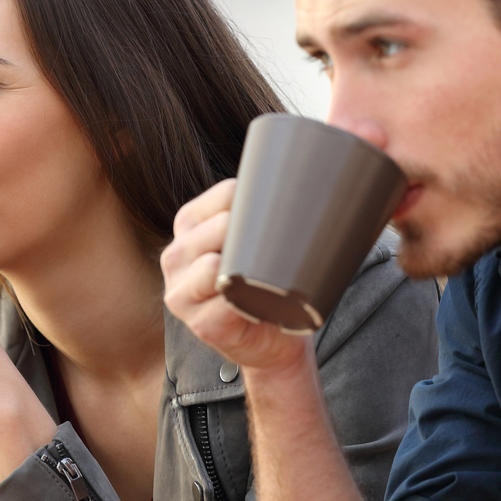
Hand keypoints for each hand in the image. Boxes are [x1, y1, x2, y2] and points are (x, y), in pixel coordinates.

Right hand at [160, 179, 313, 377]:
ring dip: (244, 270)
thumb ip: (265, 209)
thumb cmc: (267, 283)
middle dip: (254, 234)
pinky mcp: (197, 323)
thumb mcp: (256, 241)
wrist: (272, 341)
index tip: (286, 215)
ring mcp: (179, 291)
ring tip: (266, 276)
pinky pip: (221, 304)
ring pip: (212, 266)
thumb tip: (325, 159)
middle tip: (287, 249)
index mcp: (189, 223)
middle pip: (219, 227)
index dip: (259, 200)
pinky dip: (242, 303)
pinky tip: (254, 304)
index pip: (225, 195)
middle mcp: (175, 254)